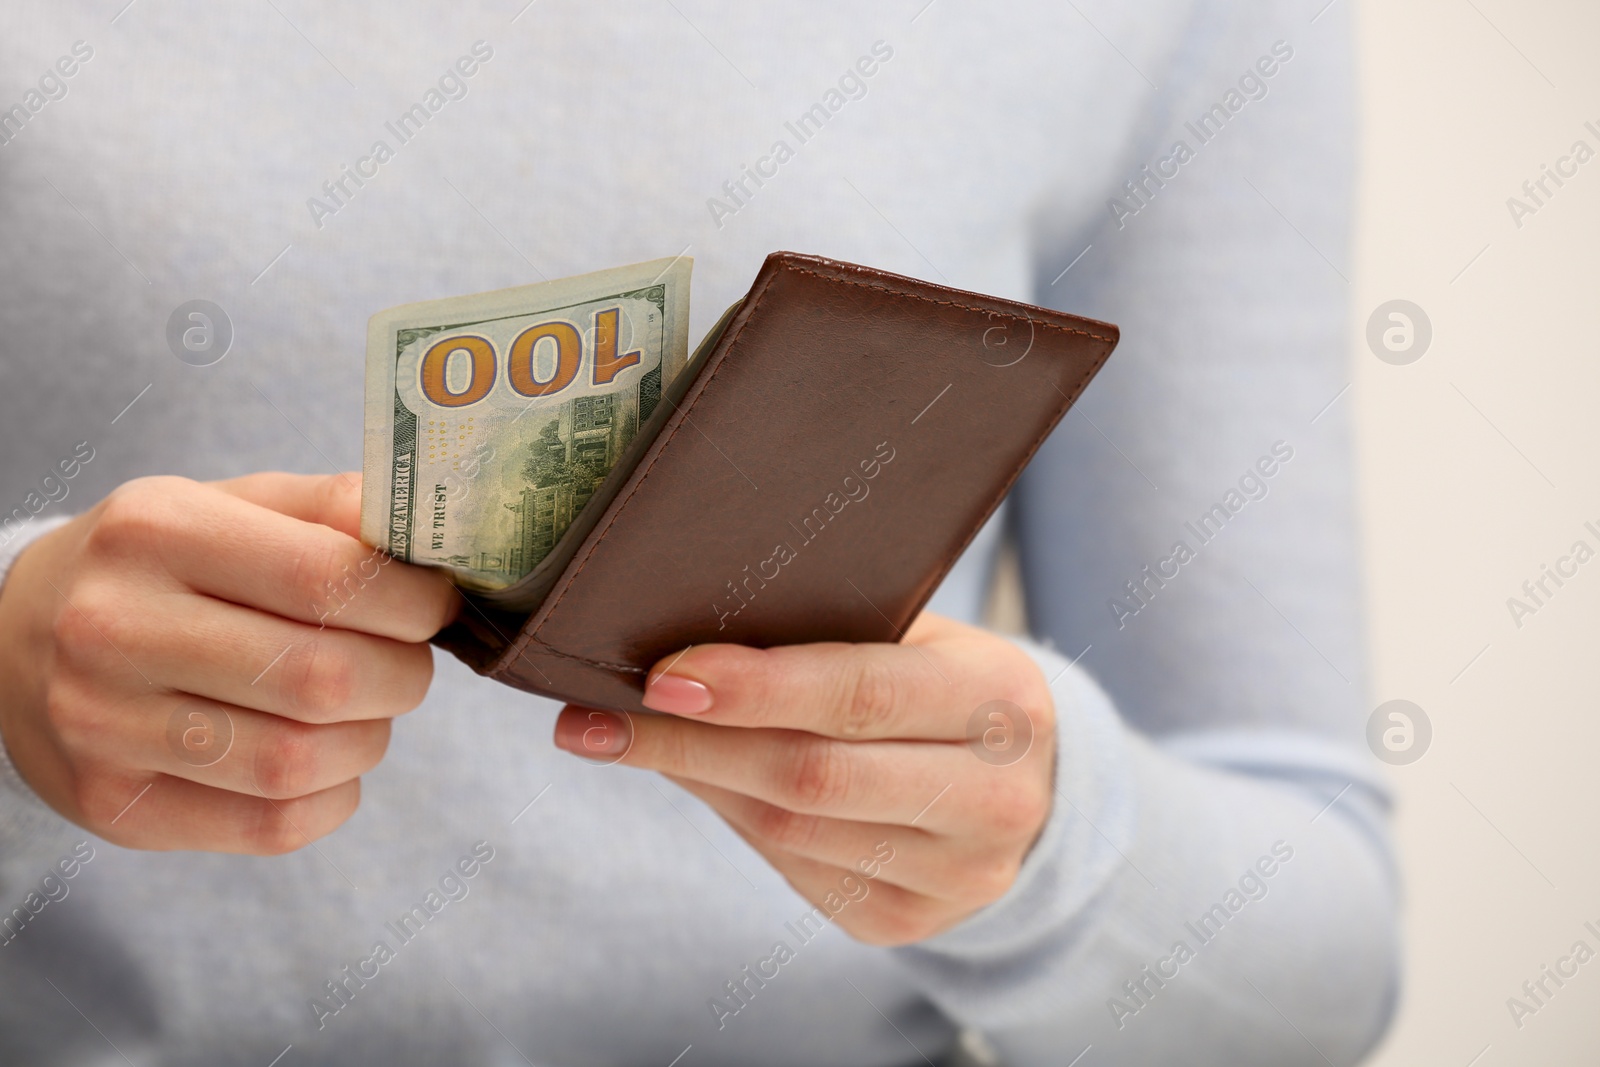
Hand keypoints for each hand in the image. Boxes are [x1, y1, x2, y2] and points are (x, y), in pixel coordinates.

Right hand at [0, 473, 456, 852]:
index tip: (433, 604)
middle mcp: (114, 628)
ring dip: (370, 741)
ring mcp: (105, 727)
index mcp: (155, 530)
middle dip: (402, 676)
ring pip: (299, 763)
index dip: (411, 600)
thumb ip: (329, 509)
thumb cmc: (156, 566)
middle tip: (407, 663)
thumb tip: (430, 534)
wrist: (7, 640)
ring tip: (364, 711)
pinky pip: (272, 827)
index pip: (327, 577)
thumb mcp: (227, 503)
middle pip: (322, 678)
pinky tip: (327, 763)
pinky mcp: (116, 806)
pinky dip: (333, 798)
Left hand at [552, 613, 1054, 944]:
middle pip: (812, 776)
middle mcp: (993, 798)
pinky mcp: (908, 921)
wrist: (1033, 788)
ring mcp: (954, 875)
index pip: (861, 694)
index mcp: (1000, 702)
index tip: (662, 675)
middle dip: (691, 743)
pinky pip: (793, 869)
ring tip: (619, 738)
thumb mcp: (921, 640)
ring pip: (789, 831)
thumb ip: (832, 635)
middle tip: (594, 719)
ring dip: (695, 780)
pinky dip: (733, 816)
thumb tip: (687, 646)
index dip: (755, 687)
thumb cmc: (945, 687)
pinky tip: (699, 777)